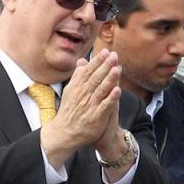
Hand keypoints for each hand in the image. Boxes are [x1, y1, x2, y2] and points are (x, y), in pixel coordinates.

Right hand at [40, 50, 121, 167]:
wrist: (65, 133)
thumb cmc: (70, 110)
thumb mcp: (70, 90)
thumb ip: (78, 75)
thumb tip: (82, 61)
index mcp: (77, 87)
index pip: (88, 71)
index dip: (97, 61)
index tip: (106, 51)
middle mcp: (83, 95)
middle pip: (96, 78)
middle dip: (105, 66)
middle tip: (114, 56)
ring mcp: (90, 106)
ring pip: (101, 90)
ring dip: (110, 79)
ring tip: (118, 69)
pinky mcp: (96, 117)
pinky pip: (105, 106)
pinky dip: (111, 98)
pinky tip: (118, 90)